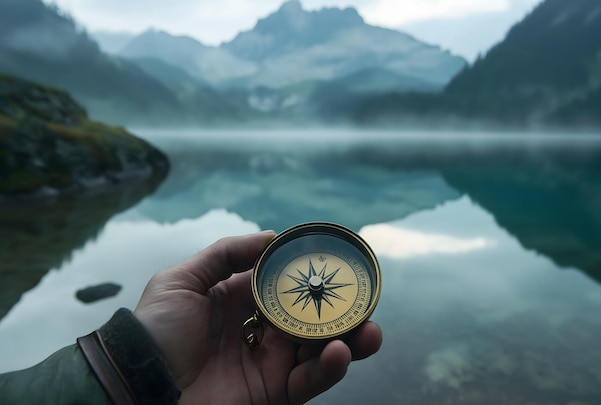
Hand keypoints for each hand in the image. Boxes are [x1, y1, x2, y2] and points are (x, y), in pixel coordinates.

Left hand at [134, 231, 382, 403]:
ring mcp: (271, 362)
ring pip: (322, 349)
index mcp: (246, 300)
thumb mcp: (182, 280)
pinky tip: (339, 352)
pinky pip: (309, 381)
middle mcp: (265, 329)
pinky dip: (329, 369)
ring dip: (351, 339)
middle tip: (367, 299)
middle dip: (345, 309)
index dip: (316, 274)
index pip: (290, 283)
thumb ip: (227, 253)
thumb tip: (272, 236)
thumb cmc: (154, 330)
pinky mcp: (274, 393)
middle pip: (315, 317)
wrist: (138, 384)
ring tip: (368, 330)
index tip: (343, 262)